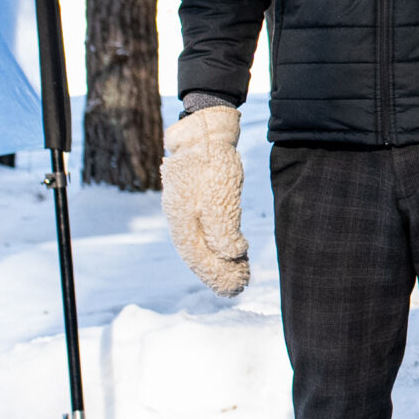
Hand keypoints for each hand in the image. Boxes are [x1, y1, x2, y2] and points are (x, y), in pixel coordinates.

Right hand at [164, 104, 248, 296]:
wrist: (204, 130)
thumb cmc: (211, 162)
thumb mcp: (219, 196)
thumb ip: (222, 228)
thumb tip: (232, 254)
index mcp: (182, 220)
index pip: (197, 257)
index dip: (215, 274)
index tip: (235, 288)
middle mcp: (179, 217)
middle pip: (197, 253)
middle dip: (218, 272)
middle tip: (239, 287)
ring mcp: (185, 208)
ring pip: (200, 242)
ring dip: (218, 259)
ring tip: (238, 273)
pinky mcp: (195, 199)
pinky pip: (204, 229)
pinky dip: (217, 243)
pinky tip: (231, 249)